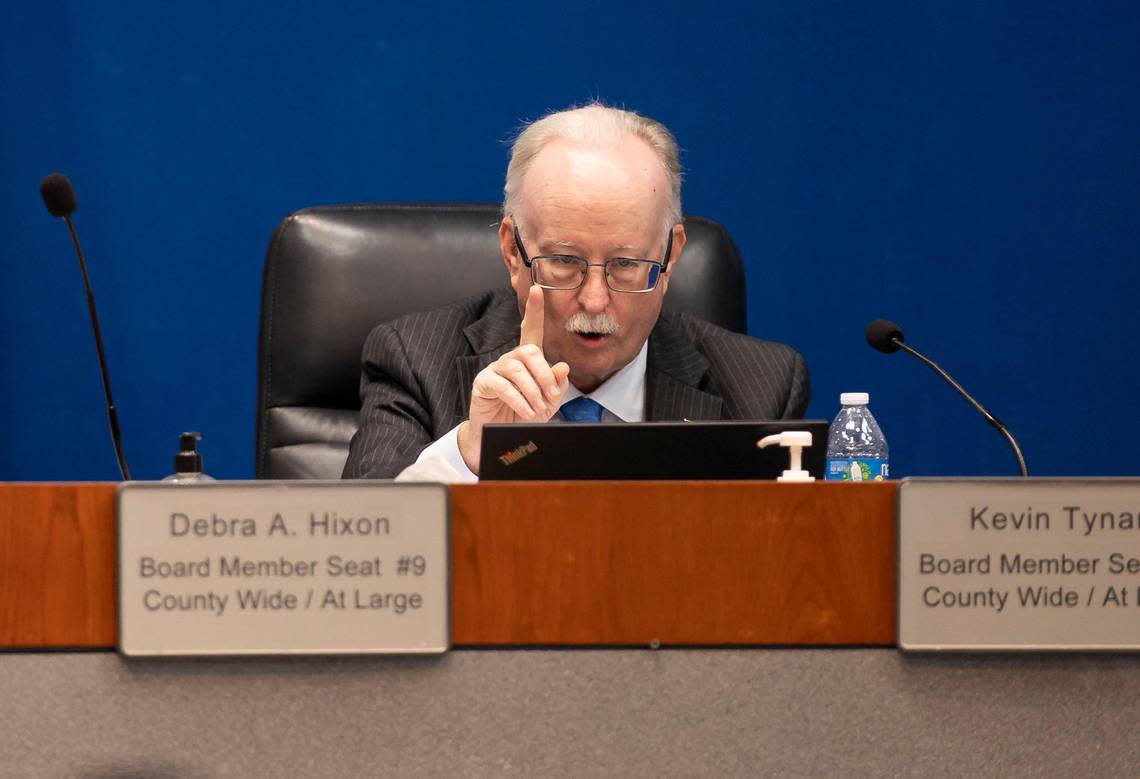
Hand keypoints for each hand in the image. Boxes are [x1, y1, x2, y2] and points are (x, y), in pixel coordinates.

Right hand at [458, 285, 569, 473]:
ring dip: (533, 390)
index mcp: (527, 360)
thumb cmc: (525, 415)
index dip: (534, 310)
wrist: (503, 437)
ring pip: (517, 368)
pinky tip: (527, 411)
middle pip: (529, 351)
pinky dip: (519, 400)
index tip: (537, 290)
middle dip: (544, 374)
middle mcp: (510, 359)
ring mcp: (495, 369)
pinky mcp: (483, 383)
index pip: (530, 330)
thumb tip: (562, 366)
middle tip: (551, 396)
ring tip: (538, 409)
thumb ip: (556, 384)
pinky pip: (503, 385)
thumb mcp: (548, 402)